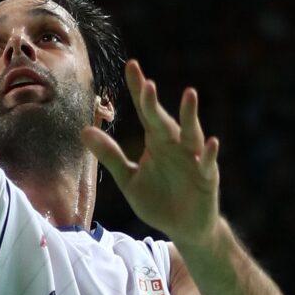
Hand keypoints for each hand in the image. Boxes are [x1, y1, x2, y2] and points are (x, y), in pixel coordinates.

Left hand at [84, 61, 221, 245]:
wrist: (183, 229)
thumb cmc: (158, 201)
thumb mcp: (129, 180)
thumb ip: (110, 156)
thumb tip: (84, 131)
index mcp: (157, 142)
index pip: (146, 111)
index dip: (139, 89)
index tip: (131, 65)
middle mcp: (176, 145)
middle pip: (164, 120)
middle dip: (155, 104)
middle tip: (146, 84)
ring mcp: (194, 159)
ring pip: (192, 134)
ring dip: (190, 116)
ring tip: (189, 94)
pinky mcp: (207, 178)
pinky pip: (208, 164)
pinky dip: (209, 154)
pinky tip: (210, 142)